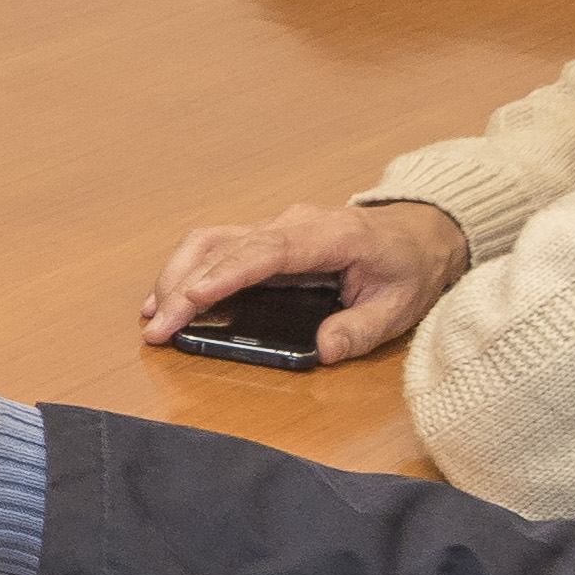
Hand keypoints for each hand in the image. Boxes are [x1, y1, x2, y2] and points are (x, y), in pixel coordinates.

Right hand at [141, 196, 469, 362]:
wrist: (420, 233)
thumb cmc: (409, 268)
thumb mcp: (399, 307)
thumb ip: (361, 329)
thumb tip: (323, 349)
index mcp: (331, 237)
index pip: (266, 252)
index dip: (224, 274)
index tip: (190, 299)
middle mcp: (295, 224)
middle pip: (225, 246)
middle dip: (184, 287)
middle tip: (158, 329)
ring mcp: (277, 227)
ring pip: (212, 240)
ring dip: (178, 274)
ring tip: (154, 315)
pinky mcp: (266, 237)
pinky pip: (218, 245)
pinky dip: (188, 269)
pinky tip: (170, 297)